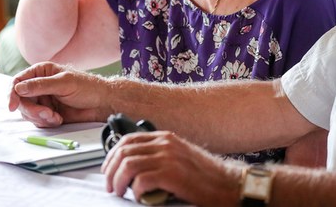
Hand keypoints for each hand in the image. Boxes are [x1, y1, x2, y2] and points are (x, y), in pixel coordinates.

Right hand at [8, 62, 109, 126]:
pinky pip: (37, 121)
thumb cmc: (87, 88)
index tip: (13, 106)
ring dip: (40, 117)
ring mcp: (42, 100)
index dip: (12, 94)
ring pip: (28, 112)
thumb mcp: (64, 83)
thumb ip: (40, 86)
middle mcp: (39, 85)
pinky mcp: (47, 112)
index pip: (18, 81)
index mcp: (41, 71)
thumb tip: (19, 88)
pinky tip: (58, 119)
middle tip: (46, 114)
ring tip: (55, 116)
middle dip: (32, 110)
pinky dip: (46, 122)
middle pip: (21, 100)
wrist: (101, 104)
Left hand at [101, 131, 241, 205]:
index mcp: (165, 138)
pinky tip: (140, 198)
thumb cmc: (205, 176)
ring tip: (120, 192)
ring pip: (128, 165)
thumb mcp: (179, 157)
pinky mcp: (172, 174)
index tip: (108, 169)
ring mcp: (168, 157)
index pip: (128, 140)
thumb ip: (158, 156)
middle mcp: (165, 143)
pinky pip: (141, 180)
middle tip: (110, 185)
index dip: (112, 155)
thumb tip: (133, 166)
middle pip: (124, 151)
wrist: (227, 184)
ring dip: (118, 181)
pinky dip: (136, 191)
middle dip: (111, 170)